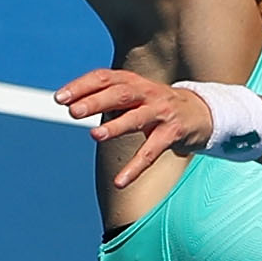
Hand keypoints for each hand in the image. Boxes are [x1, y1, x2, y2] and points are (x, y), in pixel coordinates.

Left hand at [54, 62, 224, 178]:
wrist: (202, 112)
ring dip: (115, 126)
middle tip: (73, 112)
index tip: (59, 98)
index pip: (104, 78)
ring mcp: (162, 112)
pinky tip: (120, 182)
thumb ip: (109, 100)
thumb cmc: (157, 106)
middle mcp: (147, 93)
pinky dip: (135, 168)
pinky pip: (152, 152)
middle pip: (120, 93)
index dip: (81, 86)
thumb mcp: (135, 97)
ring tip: (95, 135)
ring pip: (136, 118)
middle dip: (95, 101)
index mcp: (133, 82)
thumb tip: (75, 106)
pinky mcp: (173, 133)